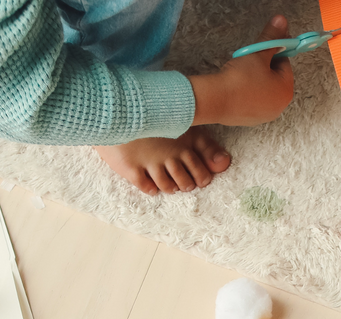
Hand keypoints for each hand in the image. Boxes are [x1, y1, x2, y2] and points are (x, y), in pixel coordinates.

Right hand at [94, 128, 230, 193]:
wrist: (115, 108)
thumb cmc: (154, 116)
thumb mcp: (184, 126)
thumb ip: (206, 146)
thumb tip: (226, 163)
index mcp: (182, 143)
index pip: (201, 172)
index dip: (202, 178)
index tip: (198, 176)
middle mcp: (168, 155)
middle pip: (186, 183)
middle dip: (187, 184)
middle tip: (181, 180)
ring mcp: (150, 162)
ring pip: (168, 187)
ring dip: (169, 187)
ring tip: (166, 181)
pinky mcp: (131, 168)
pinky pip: (146, 187)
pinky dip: (151, 188)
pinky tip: (151, 183)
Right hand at [189, 15, 294, 126]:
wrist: (217, 100)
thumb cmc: (241, 78)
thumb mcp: (258, 53)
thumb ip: (272, 38)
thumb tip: (281, 22)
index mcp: (286, 91)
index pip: (285, 63)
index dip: (272, 52)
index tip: (261, 49)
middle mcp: (280, 107)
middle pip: (275, 78)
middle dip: (264, 66)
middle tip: (250, 61)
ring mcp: (266, 115)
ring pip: (264, 89)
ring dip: (256, 79)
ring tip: (242, 74)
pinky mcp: (252, 120)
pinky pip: (254, 100)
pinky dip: (248, 92)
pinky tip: (238, 87)